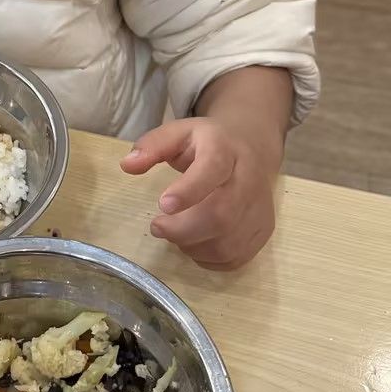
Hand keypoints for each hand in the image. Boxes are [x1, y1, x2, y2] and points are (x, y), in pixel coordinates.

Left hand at [120, 116, 280, 268]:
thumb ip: (152, 146)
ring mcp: (259, 209)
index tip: (163, 205)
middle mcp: (249, 180)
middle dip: (182, 229)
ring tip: (176, 231)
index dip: (189, 190)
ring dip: (192, 246)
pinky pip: (234, 257)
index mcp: (225, 149)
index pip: (213, 168)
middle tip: (157, 226)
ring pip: (227, 243)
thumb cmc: (207, 144)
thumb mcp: (179, 133)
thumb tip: (127, 165)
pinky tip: (196, 241)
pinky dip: (208, 258)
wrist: (252, 149)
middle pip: (221, 215)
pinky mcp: (263, 231)